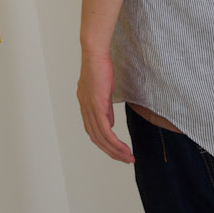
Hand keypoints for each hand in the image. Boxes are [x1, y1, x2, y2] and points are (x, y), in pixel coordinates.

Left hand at [77, 49, 134, 163]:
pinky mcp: (96, 105)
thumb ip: (106, 108)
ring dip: (115, 151)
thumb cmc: (100, 66)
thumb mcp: (104, 91)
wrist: (95, 52)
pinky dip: (114, 142)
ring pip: (101, 137)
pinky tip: (123, 148)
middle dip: (111, 152)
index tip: (118, 151)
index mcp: (85, 105)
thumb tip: (110, 124)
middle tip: (126, 160)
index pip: (93, 130)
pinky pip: (105, 130)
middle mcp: (84, 108)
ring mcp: (89, 107)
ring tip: (129, 158)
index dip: (104, 143)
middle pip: (96, 138)